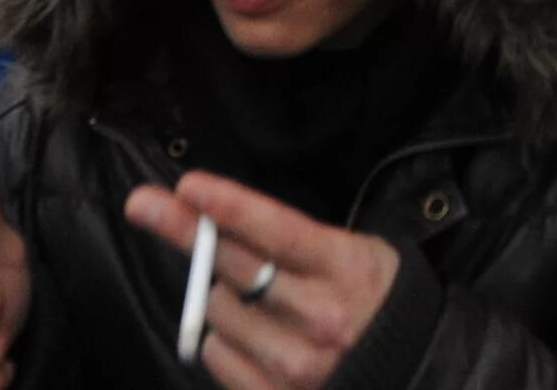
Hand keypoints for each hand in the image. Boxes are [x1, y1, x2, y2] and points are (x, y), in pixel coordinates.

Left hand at [124, 173, 399, 389]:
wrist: (409, 369)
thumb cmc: (370, 299)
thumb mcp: (354, 252)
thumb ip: (296, 238)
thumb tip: (216, 218)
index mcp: (346, 268)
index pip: (279, 231)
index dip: (231, 206)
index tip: (188, 187)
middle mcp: (321, 317)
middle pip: (233, 265)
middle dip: (186, 229)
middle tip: (147, 205)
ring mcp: (297, 364)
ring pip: (218, 309)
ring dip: (222, 297)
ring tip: (257, 302)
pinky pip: (216, 356)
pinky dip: (222, 340)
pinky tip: (251, 336)